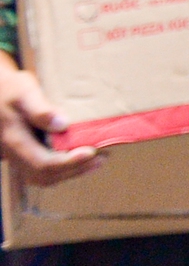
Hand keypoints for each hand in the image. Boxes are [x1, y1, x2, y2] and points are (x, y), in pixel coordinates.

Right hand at [0, 61, 97, 184]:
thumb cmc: (9, 89)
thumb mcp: (24, 92)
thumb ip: (40, 110)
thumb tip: (62, 124)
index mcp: (15, 140)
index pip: (43, 163)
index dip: (69, 162)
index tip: (92, 151)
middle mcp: (15, 154)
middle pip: (45, 175)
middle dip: (75, 170)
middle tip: (102, 157)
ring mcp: (19, 156)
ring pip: (44, 177)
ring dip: (72, 172)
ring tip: (97, 160)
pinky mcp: (25, 153)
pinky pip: (43, 169)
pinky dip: (64, 168)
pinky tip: (82, 157)